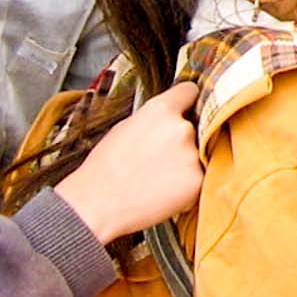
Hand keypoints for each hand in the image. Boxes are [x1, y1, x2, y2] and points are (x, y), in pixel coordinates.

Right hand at [58, 82, 202, 242]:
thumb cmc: (105, 169)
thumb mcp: (125, 128)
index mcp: (161, 109)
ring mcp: (191, 155)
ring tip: (158, 177)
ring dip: (185, 164)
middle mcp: (181, 128)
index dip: (186, 102)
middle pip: (195, 127)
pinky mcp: (197, 180)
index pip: (190, 91)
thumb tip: (169, 118)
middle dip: (183, 139)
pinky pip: (199, 178)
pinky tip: (163, 190)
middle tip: (160, 156)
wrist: (97, 205)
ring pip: (198, 154)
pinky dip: (187, 185)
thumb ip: (154, 119)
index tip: (186, 108)